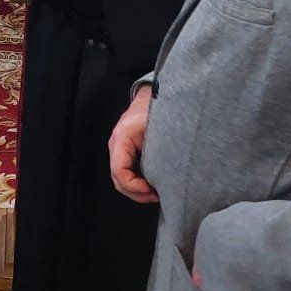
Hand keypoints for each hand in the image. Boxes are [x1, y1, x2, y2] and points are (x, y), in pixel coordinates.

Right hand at [108, 85, 158, 203]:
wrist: (154, 94)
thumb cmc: (156, 108)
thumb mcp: (160, 129)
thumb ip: (162, 150)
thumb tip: (173, 174)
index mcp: (122, 137)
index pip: (119, 171)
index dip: (134, 186)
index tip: (151, 190)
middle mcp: (117, 144)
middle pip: (118, 179)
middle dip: (137, 192)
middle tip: (157, 196)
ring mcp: (119, 148)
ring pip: (121, 178)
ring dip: (138, 190)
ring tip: (156, 192)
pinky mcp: (126, 151)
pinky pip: (127, 172)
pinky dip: (139, 182)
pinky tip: (153, 184)